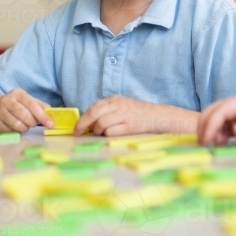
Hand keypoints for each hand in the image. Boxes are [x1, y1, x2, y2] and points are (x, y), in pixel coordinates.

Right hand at [0, 88, 52, 132]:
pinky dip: (16, 131)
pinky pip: (10, 131)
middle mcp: (8, 101)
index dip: (42, 115)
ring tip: (25, 125)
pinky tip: (16, 127)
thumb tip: (52, 114)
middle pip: (25, 115)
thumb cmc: (17, 105)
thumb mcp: (29, 101)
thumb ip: (41, 106)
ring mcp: (0, 112)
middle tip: (34, 124)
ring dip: (25, 128)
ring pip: (17, 125)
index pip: (32, 105)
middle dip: (33, 122)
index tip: (50, 124)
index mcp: (18, 93)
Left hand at [74, 96, 199, 135]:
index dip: (82, 119)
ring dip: (97, 132)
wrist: (158, 117)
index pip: (93, 108)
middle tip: (78, 134)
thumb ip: (106, 112)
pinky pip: (110, 132)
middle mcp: (118, 105)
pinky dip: (107, 135)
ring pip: (100, 124)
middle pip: (93, 114)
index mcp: (114, 100)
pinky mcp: (129, 126)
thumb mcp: (121, 107)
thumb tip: (88, 124)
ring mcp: (124, 115)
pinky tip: (111, 136)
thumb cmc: (137, 114)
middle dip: (82, 125)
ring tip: (100, 135)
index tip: (77, 128)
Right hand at [197, 94, 235, 144]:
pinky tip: (218, 145)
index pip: (221, 109)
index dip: (211, 124)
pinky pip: (223, 129)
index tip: (207, 140)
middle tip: (202, 145)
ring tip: (209, 146)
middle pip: (213, 111)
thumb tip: (234, 130)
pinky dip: (216, 136)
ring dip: (209, 131)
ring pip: (215, 120)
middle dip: (204, 126)